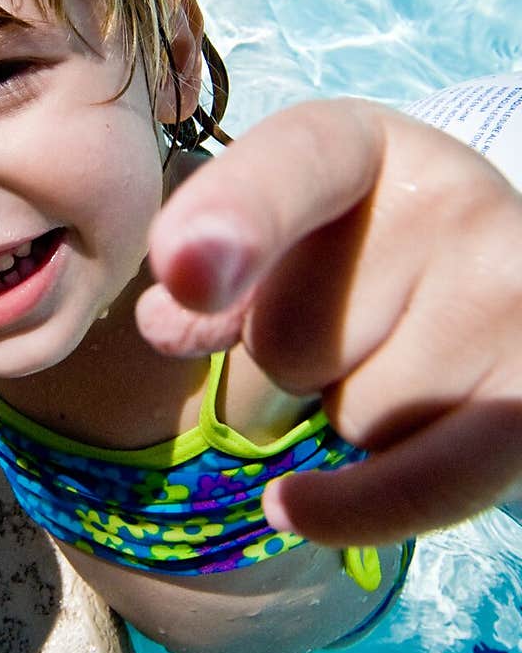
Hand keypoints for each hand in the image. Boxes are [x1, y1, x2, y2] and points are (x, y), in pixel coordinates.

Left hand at [137, 98, 521, 545]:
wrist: (493, 279)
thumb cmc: (356, 253)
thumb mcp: (282, 231)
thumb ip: (212, 268)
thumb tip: (165, 319)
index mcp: (359, 144)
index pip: (295, 166)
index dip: (234, 216)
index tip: (185, 269)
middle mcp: (451, 196)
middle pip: (291, 337)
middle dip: (292, 354)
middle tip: (347, 317)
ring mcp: (507, 292)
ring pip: (353, 415)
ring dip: (348, 411)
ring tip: (396, 358)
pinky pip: (413, 489)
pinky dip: (350, 509)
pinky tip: (300, 504)